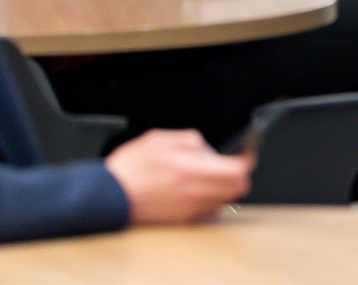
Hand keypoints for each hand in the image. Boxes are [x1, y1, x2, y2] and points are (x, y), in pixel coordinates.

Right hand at [105, 129, 253, 225]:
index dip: (247, 158)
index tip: (245, 151)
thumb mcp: (160, 139)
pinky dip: (211, 198)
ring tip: (211, 174)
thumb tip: (208, 149)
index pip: (238, 169)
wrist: (110, 196)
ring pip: (226, 199)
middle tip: (231, 162)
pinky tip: (197, 187)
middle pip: (238, 188)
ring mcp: (191, 209)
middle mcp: (195, 193)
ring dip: (226, 186)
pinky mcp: (183, 219)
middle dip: (240, 173)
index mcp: (192, 170)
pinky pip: (210, 209)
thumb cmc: (130, 168)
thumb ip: (191, 140)